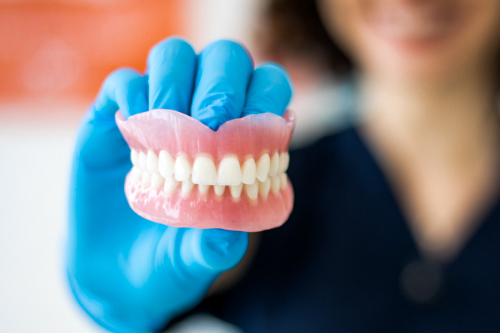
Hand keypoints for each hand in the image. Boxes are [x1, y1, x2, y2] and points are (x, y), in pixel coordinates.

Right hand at [67, 38, 291, 331]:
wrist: (114, 273)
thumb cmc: (169, 261)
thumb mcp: (193, 263)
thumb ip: (213, 251)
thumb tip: (229, 237)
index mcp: (240, 141)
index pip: (266, 87)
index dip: (265, 95)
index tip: (249, 129)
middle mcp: (202, 115)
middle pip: (224, 58)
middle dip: (221, 84)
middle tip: (210, 124)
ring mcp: (158, 113)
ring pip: (175, 56)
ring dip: (174, 83)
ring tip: (168, 127)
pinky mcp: (115, 118)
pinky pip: (124, 82)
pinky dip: (131, 95)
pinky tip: (132, 130)